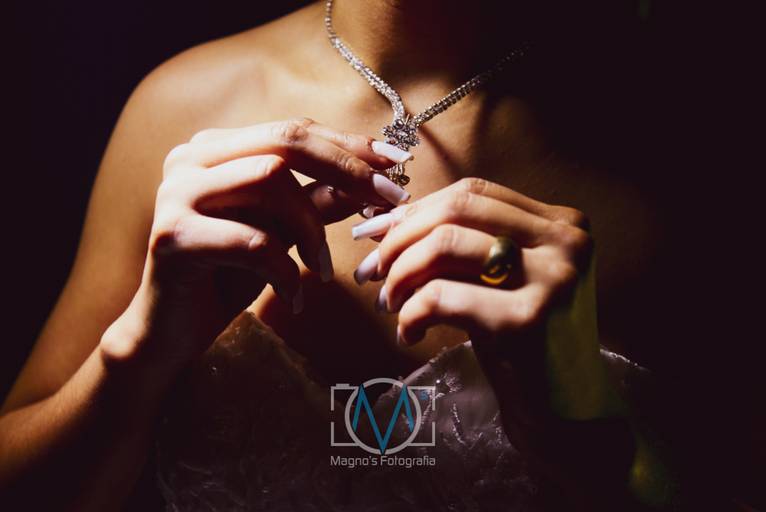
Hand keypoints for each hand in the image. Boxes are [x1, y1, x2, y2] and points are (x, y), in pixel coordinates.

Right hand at [100, 118, 411, 370]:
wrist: (172, 332)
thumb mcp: (282, 233)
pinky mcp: (171, 235)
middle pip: (285, 142)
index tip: (396, 164)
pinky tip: (294, 298)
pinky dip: (285, 271)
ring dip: (313, 230)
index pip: (292, 131)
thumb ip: (317, 202)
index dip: (348, 145)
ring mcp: (175, 192)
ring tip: (324, 270)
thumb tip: (371, 181)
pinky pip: (252, 241)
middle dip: (346, 170)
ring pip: (271, 182)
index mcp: (215, 148)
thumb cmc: (229, 277)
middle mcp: (189, 159)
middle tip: (389, 201)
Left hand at [351, 177, 613, 419]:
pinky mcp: (526, 320)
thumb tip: (386, 222)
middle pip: (457, 209)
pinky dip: (411, 312)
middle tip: (374, 269)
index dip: (419, 209)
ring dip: (400, 273)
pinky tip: (409, 333)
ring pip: (445, 244)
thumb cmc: (523, 339)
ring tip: (388, 302)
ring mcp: (551, 279)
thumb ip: (461, 245)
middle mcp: (566, 242)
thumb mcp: (499, 280)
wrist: (563, 407)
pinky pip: (441, 296)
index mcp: (562, 223)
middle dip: (401, 237)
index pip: (473, 192)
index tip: (382, 233)